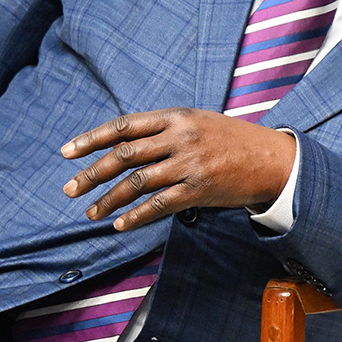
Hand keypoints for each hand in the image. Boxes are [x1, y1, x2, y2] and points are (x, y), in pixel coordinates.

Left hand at [61, 108, 297, 230]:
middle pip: (124, 155)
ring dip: (109, 199)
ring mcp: (190, 163)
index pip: (124, 126)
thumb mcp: (198, 123)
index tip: (67, 152)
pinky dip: (136, 216)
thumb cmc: (232, 141)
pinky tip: (120, 224)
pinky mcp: (200, 189)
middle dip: (91, 173)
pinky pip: (159, 204)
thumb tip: (122, 146)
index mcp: (176, 116)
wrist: (273, 159)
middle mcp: (180, 137)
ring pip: (137, 182)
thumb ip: (164, 130)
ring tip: (91, 212)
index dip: (92, 139)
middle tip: (69, 189)